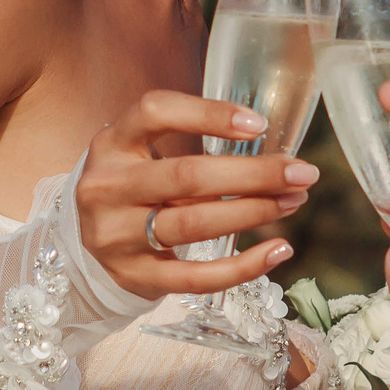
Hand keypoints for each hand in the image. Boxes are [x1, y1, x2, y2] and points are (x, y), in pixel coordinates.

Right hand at [77, 90, 314, 300]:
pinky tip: (278, 251)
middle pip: (188, 176)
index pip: (155, 112)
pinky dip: (243, 266)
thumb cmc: (133, 185)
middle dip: (254, 174)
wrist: (88, 240)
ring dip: (254, 212)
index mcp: (112, 144)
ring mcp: (117, 236)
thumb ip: (188, 147)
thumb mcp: (141, 153)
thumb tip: (270, 151)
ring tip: (293, 202)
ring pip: (195, 224)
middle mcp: (108, 187)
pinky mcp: (135, 276)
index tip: (259, 125)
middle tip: (301, 173)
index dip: (209, 114)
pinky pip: (196, 276)